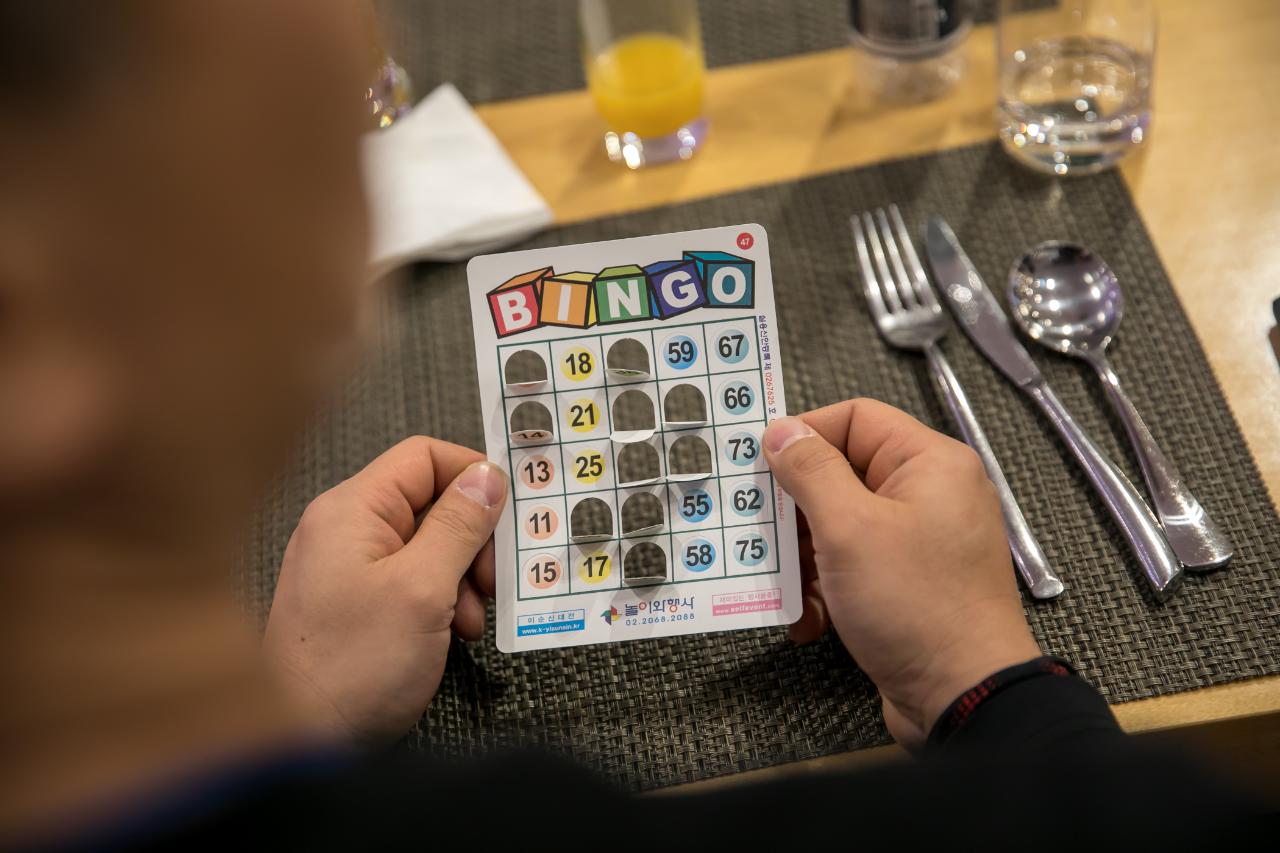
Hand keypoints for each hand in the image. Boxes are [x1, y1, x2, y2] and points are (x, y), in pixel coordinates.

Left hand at [263, 436, 506, 740]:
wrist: (297, 742)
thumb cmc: (353, 665)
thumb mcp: (422, 589)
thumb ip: (459, 525)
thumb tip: (489, 476)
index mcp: (352, 509)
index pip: (424, 457)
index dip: (473, 477)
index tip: (507, 517)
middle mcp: (345, 529)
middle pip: (430, 502)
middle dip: (472, 540)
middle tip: (492, 583)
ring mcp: (347, 567)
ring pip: (427, 545)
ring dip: (462, 578)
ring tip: (469, 622)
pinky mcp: (354, 604)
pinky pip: (410, 581)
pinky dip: (441, 601)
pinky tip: (452, 635)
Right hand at [764, 399, 1039, 749]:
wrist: (963, 697)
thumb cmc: (919, 607)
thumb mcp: (848, 529)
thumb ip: (811, 471)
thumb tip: (782, 431)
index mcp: (930, 464)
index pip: (856, 419)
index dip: (805, 434)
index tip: (761, 462)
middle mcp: (931, 496)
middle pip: (843, 476)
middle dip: (797, 511)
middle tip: (763, 531)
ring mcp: (921, 542)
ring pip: (842, 527)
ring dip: (805, 559)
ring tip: (789, 587)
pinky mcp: (909, 584)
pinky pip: (854, 569)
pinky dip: (826, 590)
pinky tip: (810, 619)